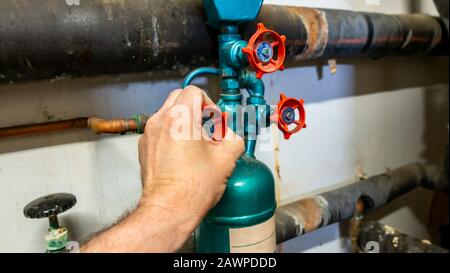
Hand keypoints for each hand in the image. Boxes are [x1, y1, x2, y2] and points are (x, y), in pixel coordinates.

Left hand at [138, 86, 243, 235]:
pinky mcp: (145, 148)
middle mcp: (160, 121)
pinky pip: (160, 130)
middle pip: (179, 97)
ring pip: (169, 113)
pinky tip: (184, 155)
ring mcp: (149, 134)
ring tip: (197, 144)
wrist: (169, 210)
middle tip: (209, 129)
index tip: (215, 121)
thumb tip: (230, 136)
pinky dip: (173, 134)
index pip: (195, 92)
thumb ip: (233, 138)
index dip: (210, 104)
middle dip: (197, 109)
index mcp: (180, 117)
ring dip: (185, 121)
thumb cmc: (191, 188)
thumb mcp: (226, 159)